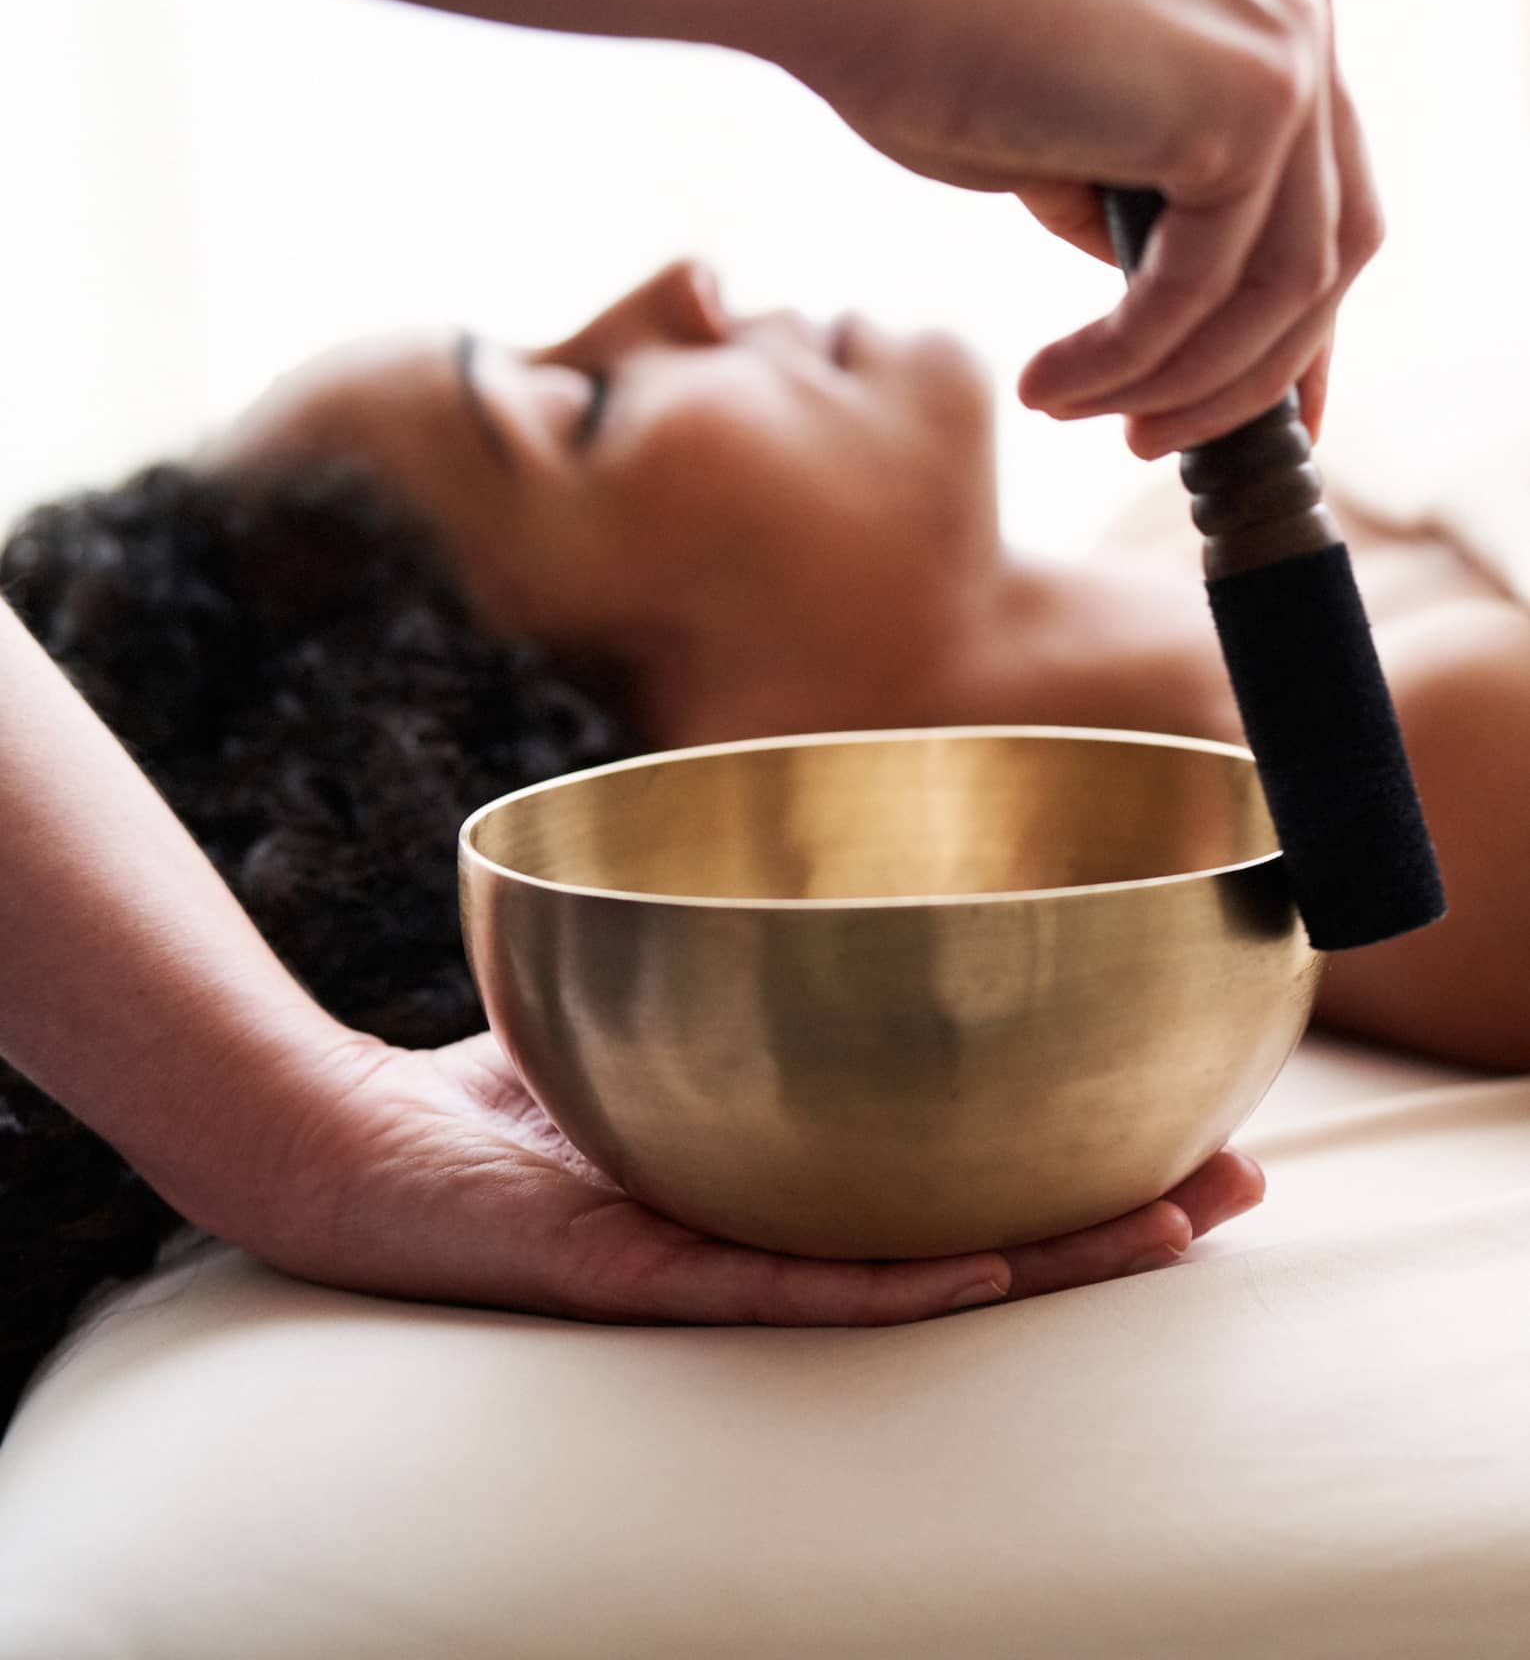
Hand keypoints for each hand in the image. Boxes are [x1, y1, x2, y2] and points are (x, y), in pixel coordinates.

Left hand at [244, 1029, 1264, 1325]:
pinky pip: (784, 1290)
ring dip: (1046, 1257)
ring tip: (1166, 1225)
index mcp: (794, 1168)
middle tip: (1232, 1181)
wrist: (346, 1139)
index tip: (1189, 1117)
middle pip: (974, 1232)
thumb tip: (829, 837)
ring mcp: (722, 1263)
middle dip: (1108, 1209)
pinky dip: (892, 1284)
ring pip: (913, 1278)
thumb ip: (734, 942)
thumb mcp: (644, 988)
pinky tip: (991, 1267)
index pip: (961, 1167)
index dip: (1080, 1151)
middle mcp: (778, 1229)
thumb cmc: (502, 1077)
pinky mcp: (647, 1276)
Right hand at [792, 0, 1382, 457]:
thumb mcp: (1062, 129)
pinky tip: (1050, 385)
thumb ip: (1137, 194)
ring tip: (1082, 417)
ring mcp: (1287, 48)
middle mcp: (1299, 6)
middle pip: (1329, 249)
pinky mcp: (1247, 103)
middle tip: (1152, 441)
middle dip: (1246, 372)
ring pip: (1282, 286)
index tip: (1253, 415)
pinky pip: (1202, 288)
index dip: (1293, 326)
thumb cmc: (917, 38)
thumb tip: (1164, 289)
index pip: (1319, 196)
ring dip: (1181, 381)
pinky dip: (1126, 360)